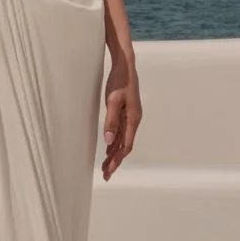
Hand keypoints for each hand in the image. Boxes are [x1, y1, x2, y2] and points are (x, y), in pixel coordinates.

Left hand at [100, 54, 141, 179]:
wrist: (125, 65)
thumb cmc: (119, 81)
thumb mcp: (113, 100)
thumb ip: (111, 121)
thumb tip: (108, 141)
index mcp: (133, 119)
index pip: (125, 146)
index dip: (117, 160)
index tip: (108, 171)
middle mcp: (134, 120)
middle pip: (124, 146)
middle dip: (115, 161)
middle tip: (105, 175)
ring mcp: (131, 117)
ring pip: (122, 140)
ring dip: (114, 154)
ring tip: (105, 166)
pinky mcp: (126, 113)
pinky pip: (121, 132)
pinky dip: (115, 143)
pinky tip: (108, 148)